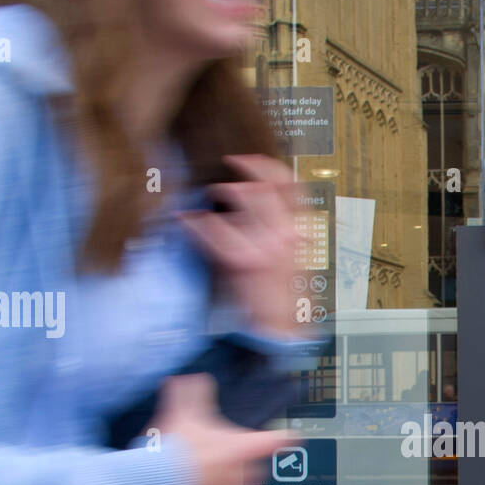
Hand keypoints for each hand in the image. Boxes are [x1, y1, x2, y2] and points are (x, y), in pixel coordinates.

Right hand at [152, 374, 293, 484]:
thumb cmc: (172, 453)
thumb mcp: (182, 414)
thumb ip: (191, 394)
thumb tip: (194, 379)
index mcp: (240, 448)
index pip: (274, 440)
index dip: (284, 436)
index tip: (292, 436)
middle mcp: (241, 474)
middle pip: (257, 468)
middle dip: (245, 462)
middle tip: (226, 457)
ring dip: (230, 484)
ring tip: (210, 477)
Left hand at [175, 154, 302, 337]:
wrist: (276, 326)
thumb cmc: (279, 291)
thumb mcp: (289, 253)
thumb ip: (281, 225)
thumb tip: (259, 197)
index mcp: (298, 231)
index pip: (292, 184)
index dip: (268, 165)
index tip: (250, 158)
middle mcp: (284, 235)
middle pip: (265, 184)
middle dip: (244, 169)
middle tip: (227, 164)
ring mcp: (263, 246)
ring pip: (241, 198)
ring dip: (222, 190)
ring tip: (211, 192)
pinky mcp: (240, 260)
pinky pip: (213, 230)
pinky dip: (196, 222)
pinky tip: (186, 220)